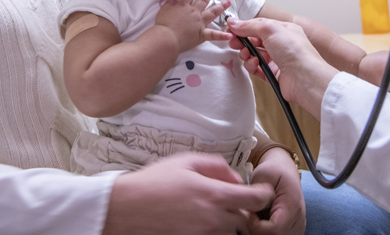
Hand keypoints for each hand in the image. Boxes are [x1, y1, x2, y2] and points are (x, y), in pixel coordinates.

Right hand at [104, 152, 273, 234]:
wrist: (126, 209)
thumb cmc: (153, 183)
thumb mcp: (185, 162)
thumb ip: (217, 166)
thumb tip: (236, 179)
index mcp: (214, 195)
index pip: (256, 200)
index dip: (263, 195)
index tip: (259, 192)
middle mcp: (213, 220)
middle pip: (246, 220)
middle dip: (243, 210)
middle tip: (229, 200)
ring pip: (231, 232)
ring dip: (228, 222)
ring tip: (210, 210)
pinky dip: (213, 230)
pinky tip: (199, 220)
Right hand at [154, 0, 231, 52]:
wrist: (168, 37)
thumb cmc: (164, 24)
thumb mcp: (163, 10)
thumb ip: (169, 4)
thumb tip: (172, 0)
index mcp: (183, 6)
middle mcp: (194, 12)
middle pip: (203, 1)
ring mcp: (200, 23)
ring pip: (212, 13)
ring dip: (220, 8)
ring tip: (227, 3)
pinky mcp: (202, 34)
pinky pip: (214, 35)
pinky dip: (222, 35)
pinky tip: (230, 34)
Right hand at [227, 18, 337, 116]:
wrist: (305, 78)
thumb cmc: (294, 50)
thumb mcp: (270, 29)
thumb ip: (250, 26)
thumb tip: (233, 22)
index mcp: (283, 30)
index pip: (259, 25)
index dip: (244, 27)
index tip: (230, 29)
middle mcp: (280, 44)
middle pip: (255, 40)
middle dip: (242, 41)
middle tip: (233, 43)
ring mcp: (277, 60)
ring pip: (254, 55)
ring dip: (247, 54)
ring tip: (247, 55)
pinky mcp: (274, 75)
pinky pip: (257, 69)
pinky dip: (253, 66)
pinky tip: (255, 64)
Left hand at [249, 149, 304, 234]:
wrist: (285, 171)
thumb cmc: (274, 171)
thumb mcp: (263, 174)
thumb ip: (257, 195)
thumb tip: (250, 214)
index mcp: (293, 206)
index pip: (274, 230)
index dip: (256, 226)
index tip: (248, 212)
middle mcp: (298, 220)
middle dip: (257, 229)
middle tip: (251, 213)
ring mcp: (297, 227)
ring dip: (262, 230)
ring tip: (257, 215)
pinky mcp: (293, 231)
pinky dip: (266, 231)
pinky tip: (262, 220)